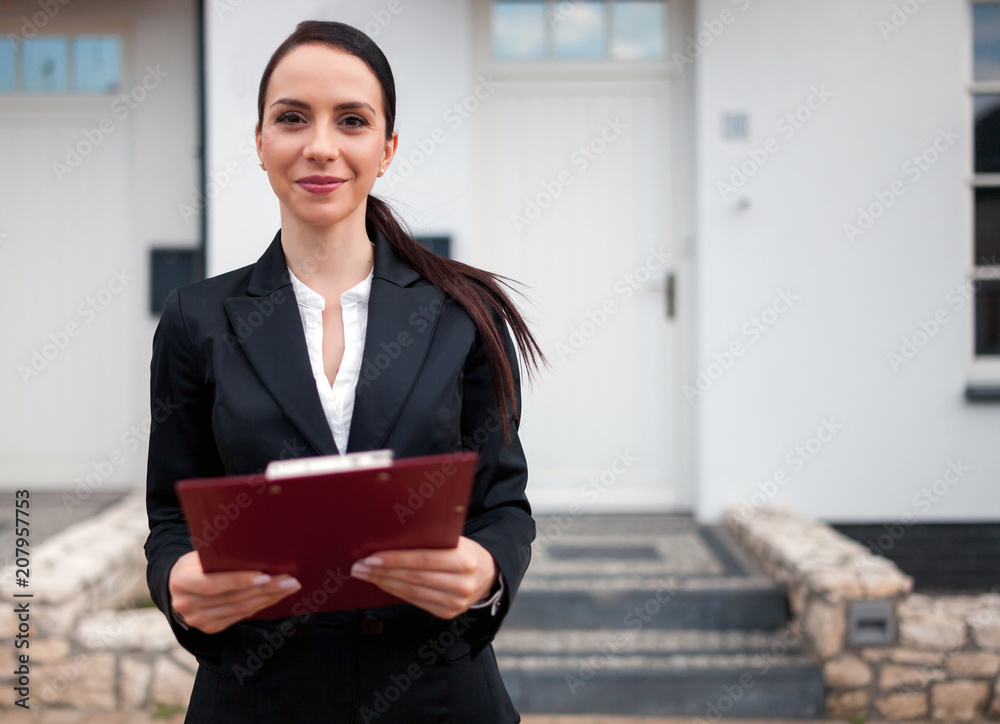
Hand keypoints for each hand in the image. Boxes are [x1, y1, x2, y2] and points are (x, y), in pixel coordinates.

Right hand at [167, 550, 302, 633]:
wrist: (182, 582)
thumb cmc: (199, 561)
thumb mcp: (204, 553)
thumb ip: (223, 555)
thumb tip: (261, 551)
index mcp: (181, 580)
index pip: (213, 584)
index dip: (239, 581)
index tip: (265, 576)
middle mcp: (185, 603)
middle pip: (232, 598)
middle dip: (265, 588)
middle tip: (290, 580)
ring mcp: (196, 619)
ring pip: (239, 609)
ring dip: (268, 598)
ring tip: (289, 587)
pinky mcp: (209, 627)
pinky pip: (240, 616)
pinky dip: (260, 605)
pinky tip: (275, 596)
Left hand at [350, 536, 497, 618]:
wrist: (488, 574)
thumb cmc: (465, 551)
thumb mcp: (456, 540)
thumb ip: (432, 540)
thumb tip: (392, 537)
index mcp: (465, 560)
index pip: (423, 559)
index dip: (395, 559)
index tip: (371, 557)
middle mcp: (461, 584)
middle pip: (413, 577)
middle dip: (382, 572)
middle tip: (359, 566)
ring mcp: (455, 603)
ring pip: (411, 591)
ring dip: (383, 582)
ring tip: (364, 574)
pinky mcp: (447, 613)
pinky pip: (415, 601)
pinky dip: (395, 591)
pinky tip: (382, 583)